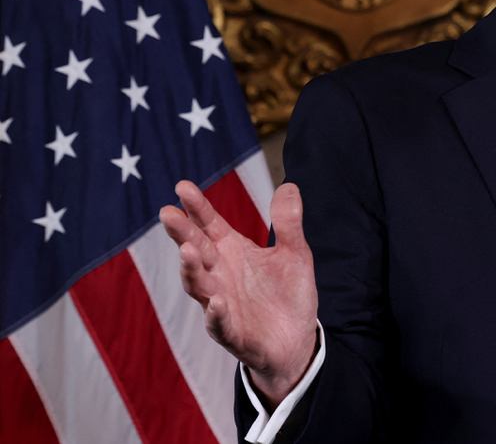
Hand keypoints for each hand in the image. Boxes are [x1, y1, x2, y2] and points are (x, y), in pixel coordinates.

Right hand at [160, 180, 318, 407]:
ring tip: (187, 250)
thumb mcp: (294, 254)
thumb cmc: (287, 295)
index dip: (197, 207)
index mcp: (232, 252)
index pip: (210, 225)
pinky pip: (220, 324)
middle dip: (182, 232)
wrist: (296, 341)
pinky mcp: (232, 333)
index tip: (183, 187)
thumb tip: (289, 185)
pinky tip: (217, 303)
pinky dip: (216, 314)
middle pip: (196, 250)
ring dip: (191, 270)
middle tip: (167, 213)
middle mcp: (220, 275)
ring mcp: (222, 304)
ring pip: (200, 286)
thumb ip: (288, 223)